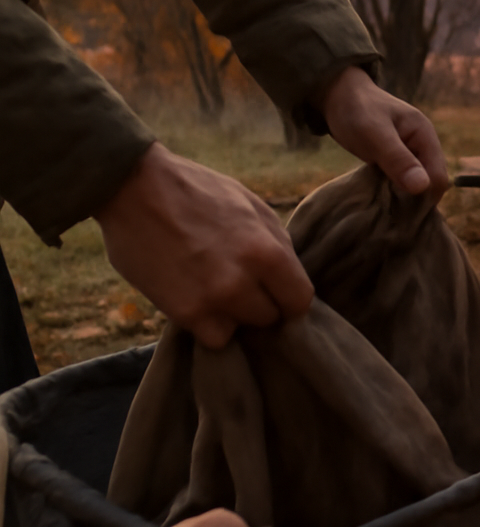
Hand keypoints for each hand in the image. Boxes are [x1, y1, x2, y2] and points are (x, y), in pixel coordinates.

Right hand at [94, 143, 313, 348]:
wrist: (133, 188)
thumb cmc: (198, 192)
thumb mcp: (252, 207)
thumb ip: (277, 246)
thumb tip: (291, 280)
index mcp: (268, 252)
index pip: (300, 301)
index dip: (289, 298)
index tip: (277, 293)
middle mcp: (243, 282)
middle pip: (271, 317)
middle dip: (261, 303)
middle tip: (240, 284)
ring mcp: (212, 300)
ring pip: (242, 329)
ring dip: (233, 314)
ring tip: (215, 288)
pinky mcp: (183, 313)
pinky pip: (213, 338)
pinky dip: (209, 325)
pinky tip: (198, 300)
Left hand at [318, 67, 449, 199]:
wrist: (337, 94)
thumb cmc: (356, 110)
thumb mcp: (374, 134)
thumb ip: (398, 159)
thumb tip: (423, 187)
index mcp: (425, 136)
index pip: (438, 176)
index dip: (425, 196)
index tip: (403, 211)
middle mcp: (423, 146)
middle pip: (431, 182)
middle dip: (416, 199)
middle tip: (391, 212)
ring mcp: (410, 153)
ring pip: (417, 184)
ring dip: (405, 197)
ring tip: (386, 208)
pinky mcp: (397, 159)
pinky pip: (403, 181)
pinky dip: (395, 191)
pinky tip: (382, 198)